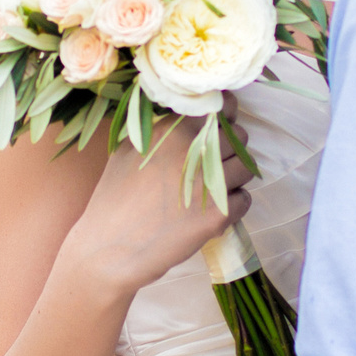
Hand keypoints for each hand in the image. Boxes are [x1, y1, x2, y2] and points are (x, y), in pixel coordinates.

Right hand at [61, 117, 252, 296]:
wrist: (109, 248)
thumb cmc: (113, 199)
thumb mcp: (128, 150)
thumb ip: (160, 129)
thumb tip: (187, 116)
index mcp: (173, 130)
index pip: (220, 107)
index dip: (227, 114)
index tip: (224, 123)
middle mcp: (194, 151)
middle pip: (239, 137)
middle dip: (231, 148)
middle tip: (214, 163)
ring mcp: (209, 183)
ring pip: (246, 167)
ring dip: (235, 176)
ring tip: (214, 187)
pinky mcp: (217, 214)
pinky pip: (244, 199)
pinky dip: (234, 204)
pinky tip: (212, 209)